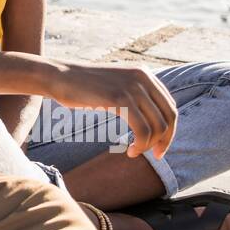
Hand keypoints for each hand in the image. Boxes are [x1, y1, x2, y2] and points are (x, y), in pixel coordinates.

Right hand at [46, 62, 176, 158]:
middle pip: (169, 116)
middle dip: (165, 140)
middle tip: (155, 155)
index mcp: (144, 73)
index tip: (159, 146)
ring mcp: (132, 87)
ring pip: (157, 126)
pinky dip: (140, 145)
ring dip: (149, 145)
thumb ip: (135, 95)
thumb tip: (153, 120)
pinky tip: (129, 151)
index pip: (170, 106)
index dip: (169, 130)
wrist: (59, 77)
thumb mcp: (116, 85)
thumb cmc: (83, 87)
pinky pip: (142, 130)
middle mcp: (142, 77)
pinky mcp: (119, 99)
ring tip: (134, 152)